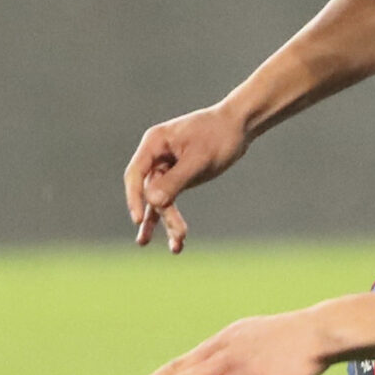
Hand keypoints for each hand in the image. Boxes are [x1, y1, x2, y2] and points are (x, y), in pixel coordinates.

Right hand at [124, 104, 250, 253]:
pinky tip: (175, 241)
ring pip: (160, 200)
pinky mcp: (177, 177)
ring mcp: (165, 167)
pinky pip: (169, 200)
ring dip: (168, 222)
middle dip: (164, 215)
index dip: (134, 197)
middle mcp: (155, 155)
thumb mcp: (199, 159)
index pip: (135, 174)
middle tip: (181, 236)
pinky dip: (172, 218)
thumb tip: (151, 201)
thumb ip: (175, 180)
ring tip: (177, 248)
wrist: (239, 127)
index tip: (139, 218)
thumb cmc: (219, 136)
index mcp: (154, 143)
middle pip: (151, 191)